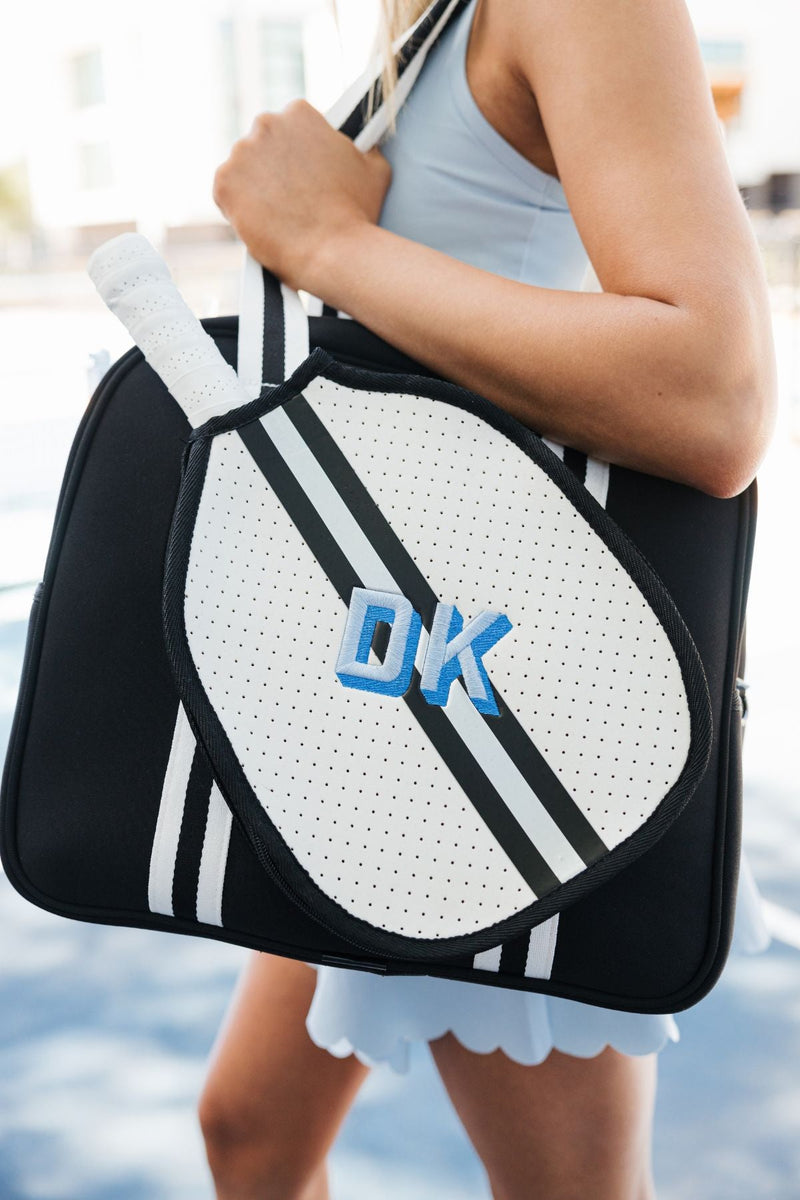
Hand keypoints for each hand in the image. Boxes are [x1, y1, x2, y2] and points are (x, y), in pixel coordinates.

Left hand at [213, 99, 391, 291]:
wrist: (332, 251)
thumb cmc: (356, 213)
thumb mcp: (374, 169)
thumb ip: (364, 149)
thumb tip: (366, 147)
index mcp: (298, 113)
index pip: (289, 129)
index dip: (297, 156)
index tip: (304, 177)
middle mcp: (265, 124)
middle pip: (262, 146)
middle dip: (273, 168)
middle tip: (290, 199)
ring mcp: (240, 153)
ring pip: (242, 170)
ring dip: (254, 188)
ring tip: (277, 216)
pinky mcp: (223, 182)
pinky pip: (226, 193)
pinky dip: (237, 208)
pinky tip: (261, 223)